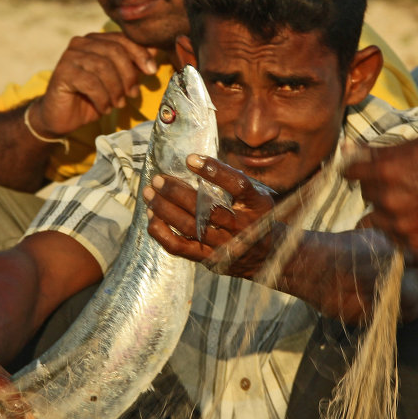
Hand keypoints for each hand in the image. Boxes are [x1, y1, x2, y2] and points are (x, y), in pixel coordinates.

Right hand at [31, 32, 158, 136]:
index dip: (140, 53)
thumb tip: (156, 50)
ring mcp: (70, 56)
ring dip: (115, 90)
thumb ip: (134, 64)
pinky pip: (91, 83)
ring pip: (103, 67)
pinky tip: (104, 108)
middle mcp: (81, 43)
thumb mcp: (119, 80)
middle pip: (115, 52)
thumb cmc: (93, 97)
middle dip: (128, 75)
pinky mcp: (63, 72)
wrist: (63, 116)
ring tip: (117, 103)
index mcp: (96, 40)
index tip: (152, 71)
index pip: (123, 39)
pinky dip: (102, 98)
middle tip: (132, 94)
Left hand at [143, 154, 277, 279]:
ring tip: (149, 194)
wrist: (268, 256)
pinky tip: (152, 218)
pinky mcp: (210, 259)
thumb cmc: (257, 217)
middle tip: (158, 179)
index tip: (190, 159)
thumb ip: (233, 183)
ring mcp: (225, 246)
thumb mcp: (257, 197)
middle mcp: (242, 227)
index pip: (238, 185)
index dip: (215, 171)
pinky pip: (181, 247)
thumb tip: (195, 161)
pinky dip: (162, 233)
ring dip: (165, 209)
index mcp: (257, 206)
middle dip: (178, 192)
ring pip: (190, 227)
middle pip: (207, 209)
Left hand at [344, 139, 417, 251]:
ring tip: (407, 205)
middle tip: (400, 185)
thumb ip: (381, 151)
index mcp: (386, 170)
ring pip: (374, 220)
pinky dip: (400, 230)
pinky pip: (393, 237)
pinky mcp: (413, 242)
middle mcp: (387, 199)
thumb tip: (348, 150)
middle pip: (365, 195)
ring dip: (384, 213)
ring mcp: (399, 224)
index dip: (357, 170)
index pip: (350, 172)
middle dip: (377, 189)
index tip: (363, 171)